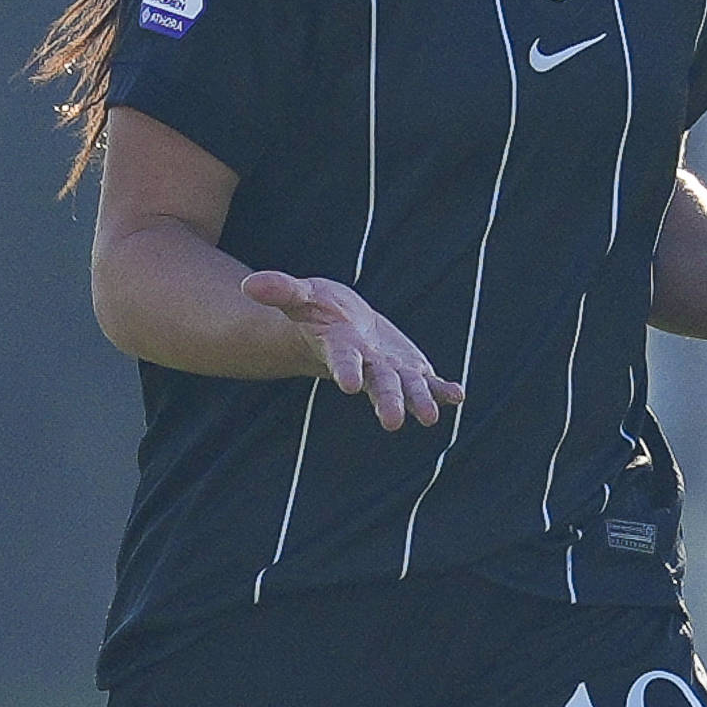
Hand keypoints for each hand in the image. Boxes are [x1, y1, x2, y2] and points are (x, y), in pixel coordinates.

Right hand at [240, 269, 458, 428]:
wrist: (342, 328)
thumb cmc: (319, 311)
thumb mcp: (301, 296)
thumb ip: (280, 290)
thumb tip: (248, 284)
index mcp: (339, 349)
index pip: (342, 360)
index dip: (345, 369)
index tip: (348, 385)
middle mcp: (366, 366)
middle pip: (378, 384)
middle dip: (386, 400)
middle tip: (392, 422)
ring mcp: (390, 371)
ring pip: (407, 387)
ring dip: (420, 401)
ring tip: (431, 418)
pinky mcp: (411, 370)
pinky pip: (429, 382)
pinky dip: (443, 390)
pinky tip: (457, 395)